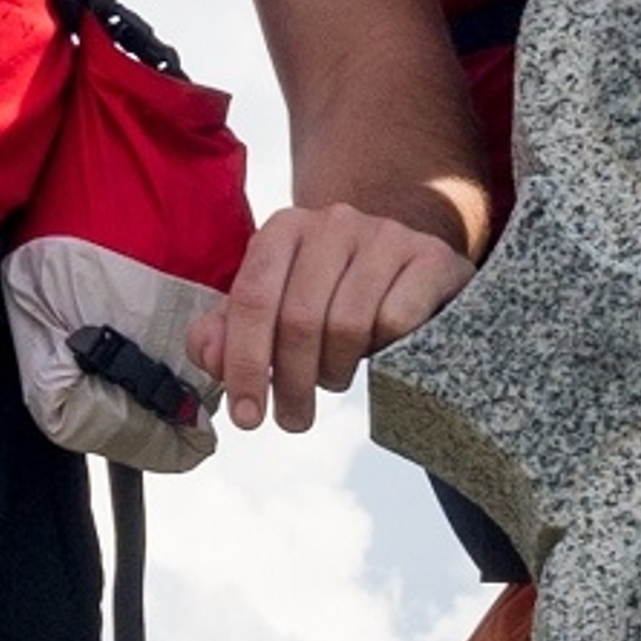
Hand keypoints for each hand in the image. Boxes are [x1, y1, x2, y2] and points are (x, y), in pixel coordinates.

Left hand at [190, 205, 475, 430]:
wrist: (408, 265)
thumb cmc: (332, 294)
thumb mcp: (277, 308)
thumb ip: (229, 332)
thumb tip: (209, 355)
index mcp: (284, 229)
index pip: (252, 298)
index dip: (244, 363)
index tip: (248, 416)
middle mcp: (334, 222)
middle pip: (299, 318)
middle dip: (291, 382)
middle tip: (293, 418)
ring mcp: (386, 235)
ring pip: (347, 324)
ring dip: (336, 370)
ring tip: (335, 380)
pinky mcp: (431, 257)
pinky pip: (395, 320)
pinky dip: (383, 351)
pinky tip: (380, 353)